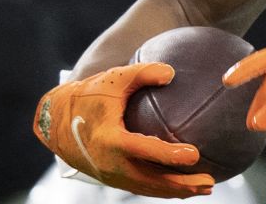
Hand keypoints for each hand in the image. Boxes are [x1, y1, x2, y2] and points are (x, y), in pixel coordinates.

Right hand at [32, 63, 213, 198]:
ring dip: (176, 192)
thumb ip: (142, 73)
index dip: (169, 155)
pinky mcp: (112, 178)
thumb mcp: (113, 79)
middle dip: (180, 185)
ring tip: (204, 188)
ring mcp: (110, 174)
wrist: (56, 121)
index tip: (194, 155)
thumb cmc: (89, 95)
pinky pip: (141, 187)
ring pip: (148, 188)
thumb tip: (172, 73)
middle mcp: (109, 163)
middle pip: (150, 181)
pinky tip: (184, 187)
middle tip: (209, 182)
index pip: (143, 151)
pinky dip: (162, 189)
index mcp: (109, 139)